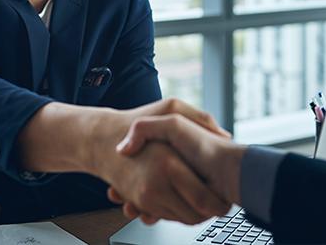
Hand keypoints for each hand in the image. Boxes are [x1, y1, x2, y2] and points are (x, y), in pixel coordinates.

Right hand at [16, 98, 230, 224]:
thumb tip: (224, 136)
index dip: (219, 202)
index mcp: (168, 165)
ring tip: (202, 201)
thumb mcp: (171, 106)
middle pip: (194, 215)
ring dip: (192, 213)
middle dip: (209, 212)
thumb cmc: (134, 119)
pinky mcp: (138, 202)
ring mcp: (144, 198)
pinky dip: (173, 210)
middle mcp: (154, 186)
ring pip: (179, 219)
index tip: (227, 198)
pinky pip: (163, 215)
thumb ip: (200, 118)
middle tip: (219, 204)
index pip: (204, 199)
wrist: (98, 139)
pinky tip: (179, 195)